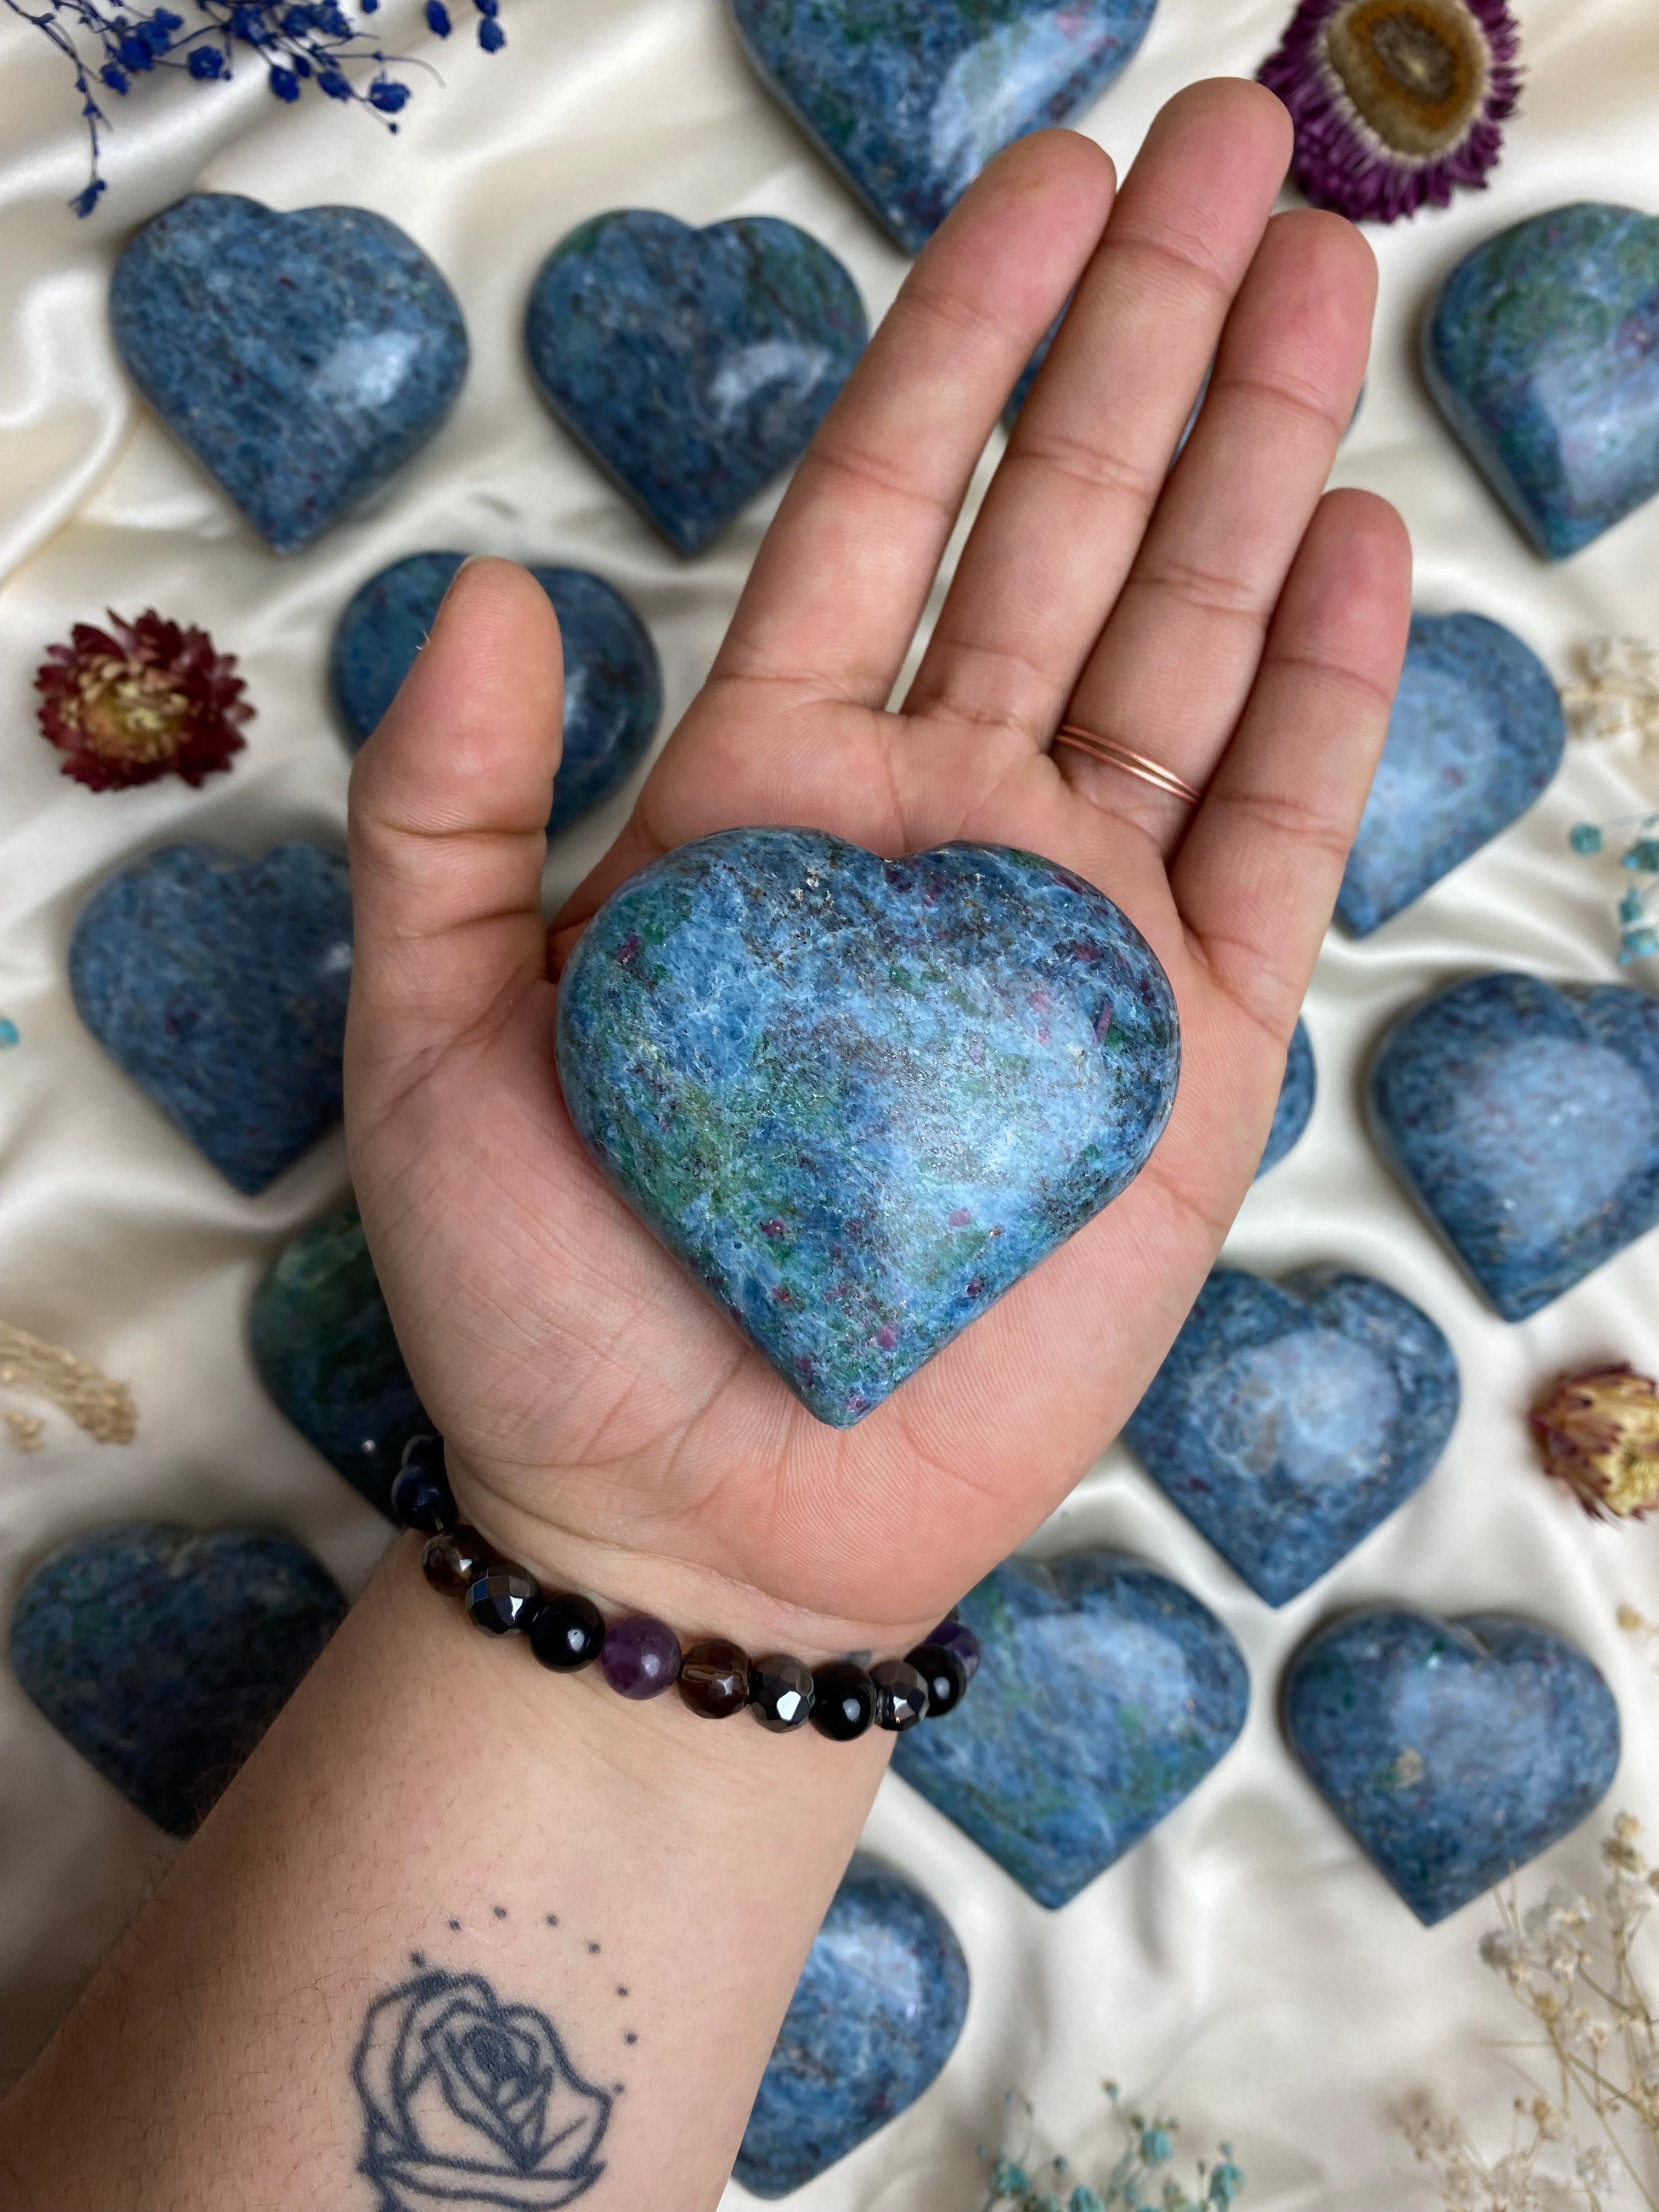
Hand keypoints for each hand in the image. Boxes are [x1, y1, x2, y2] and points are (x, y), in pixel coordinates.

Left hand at [345, 80, 1409, 1657]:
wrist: (693, 1521)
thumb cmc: (552, 1296)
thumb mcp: (430, 1034)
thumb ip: (447, 807)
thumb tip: (494, 586)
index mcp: (769, 796)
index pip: (882, 510)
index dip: (966, 337)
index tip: (1049, 179)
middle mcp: (938, 827)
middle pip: (1068, 532)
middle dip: (1152, 333)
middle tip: (1240, 141)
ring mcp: (1075, 928)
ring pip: (1191, 643)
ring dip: (1258, 454)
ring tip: (1322, 268)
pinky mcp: (1183, 1053)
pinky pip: (1271, 837)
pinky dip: (1325, 693)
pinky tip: (1355, 537)